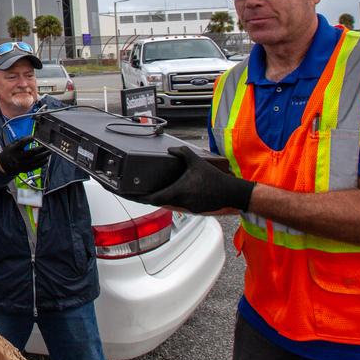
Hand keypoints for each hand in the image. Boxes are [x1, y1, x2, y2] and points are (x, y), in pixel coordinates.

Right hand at [0, 136, 50, 175]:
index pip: (21, 143)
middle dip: (41, 149)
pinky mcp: (25, 169)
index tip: (34, 137)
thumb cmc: (10, 152)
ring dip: (44, 156)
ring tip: (49, 152)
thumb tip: (33, 137)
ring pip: (35, 160)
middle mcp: (18, 157)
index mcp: (14, 149)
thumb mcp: (12, 144)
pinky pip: (35, 166)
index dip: (28, 140)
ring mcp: (22, 164)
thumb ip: (21, 140)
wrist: (5, 164)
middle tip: (47, 146)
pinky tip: (46, 159)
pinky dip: (42, 163)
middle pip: (31, 152)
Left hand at [139, 145, 254, 213]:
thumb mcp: (197, 162)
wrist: (232, 193)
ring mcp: (186, 208)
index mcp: (178, 192)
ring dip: (157, 199)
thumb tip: (171, 149)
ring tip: (145, 192)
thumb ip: (183, 153)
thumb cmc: (216, 180)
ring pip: (167, 204)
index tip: (127, 195)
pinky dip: (170, 200)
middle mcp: (180, 202)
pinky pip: (177, 205)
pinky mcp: (193, 210)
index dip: (137, 197)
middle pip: (157, 202)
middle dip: (143, 197)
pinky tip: (166, 194)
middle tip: (131, 192)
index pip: (152, 198)